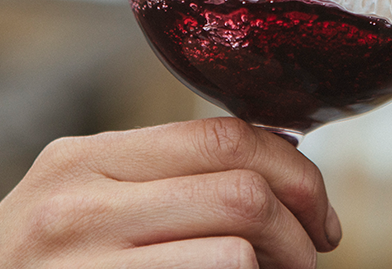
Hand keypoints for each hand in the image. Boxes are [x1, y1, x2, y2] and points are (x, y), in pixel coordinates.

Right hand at [0, 118, 340, 268]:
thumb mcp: (75, 204)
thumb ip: (155, 176)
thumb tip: (275, 160)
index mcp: (82, 157)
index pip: (222, 135)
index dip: (293, 168)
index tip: (316, 209)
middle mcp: (76, 200)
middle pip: (241, 189)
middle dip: (302, 225)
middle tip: (313, 253)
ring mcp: (81, 260)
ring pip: (236, 248)